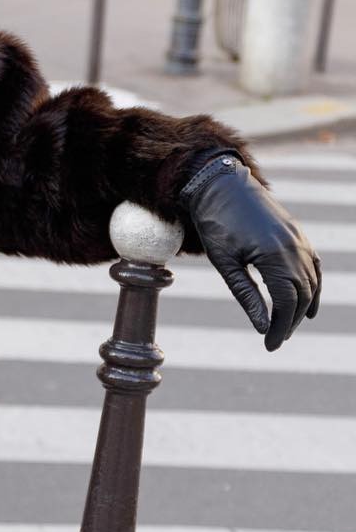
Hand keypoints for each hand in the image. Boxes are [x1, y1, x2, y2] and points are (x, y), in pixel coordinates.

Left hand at [179, 152, 321, 351]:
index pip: (287, 302)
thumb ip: (247, 296)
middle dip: (290, 321)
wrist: (222, 186)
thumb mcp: (226, 265)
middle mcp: (295, 247)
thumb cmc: (217, 224)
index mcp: (275, 255)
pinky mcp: (298, 234)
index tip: (269, 345)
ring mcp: (300, 239)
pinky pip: (314, 264)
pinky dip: (314, 285)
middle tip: (275, 341)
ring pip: (311, 281)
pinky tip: (309, 303)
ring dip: (302, 307)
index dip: (280, 327)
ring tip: (287, 327)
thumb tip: (262, 326)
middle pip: (302, 295)